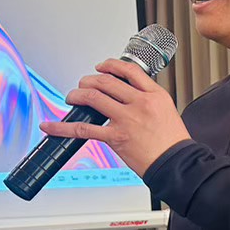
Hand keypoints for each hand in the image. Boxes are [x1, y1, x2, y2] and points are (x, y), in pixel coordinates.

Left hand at [40, 58, 189, 176]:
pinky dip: (62, 127)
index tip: (102, 67)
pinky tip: (51, 126)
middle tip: (83, 85)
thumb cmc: (173, 143)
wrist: (177, 163)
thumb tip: (129, 97)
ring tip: (71, 98)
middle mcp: (139, 103)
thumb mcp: (168, 111)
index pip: (129, 71)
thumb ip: (148, 101)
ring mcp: (126, 119)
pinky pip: (83, 129)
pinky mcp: (116, 137)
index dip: (110, 66)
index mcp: (154, 95)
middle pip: (106, 81)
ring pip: (92, 97)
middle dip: (88, 81)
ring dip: (76, 95)